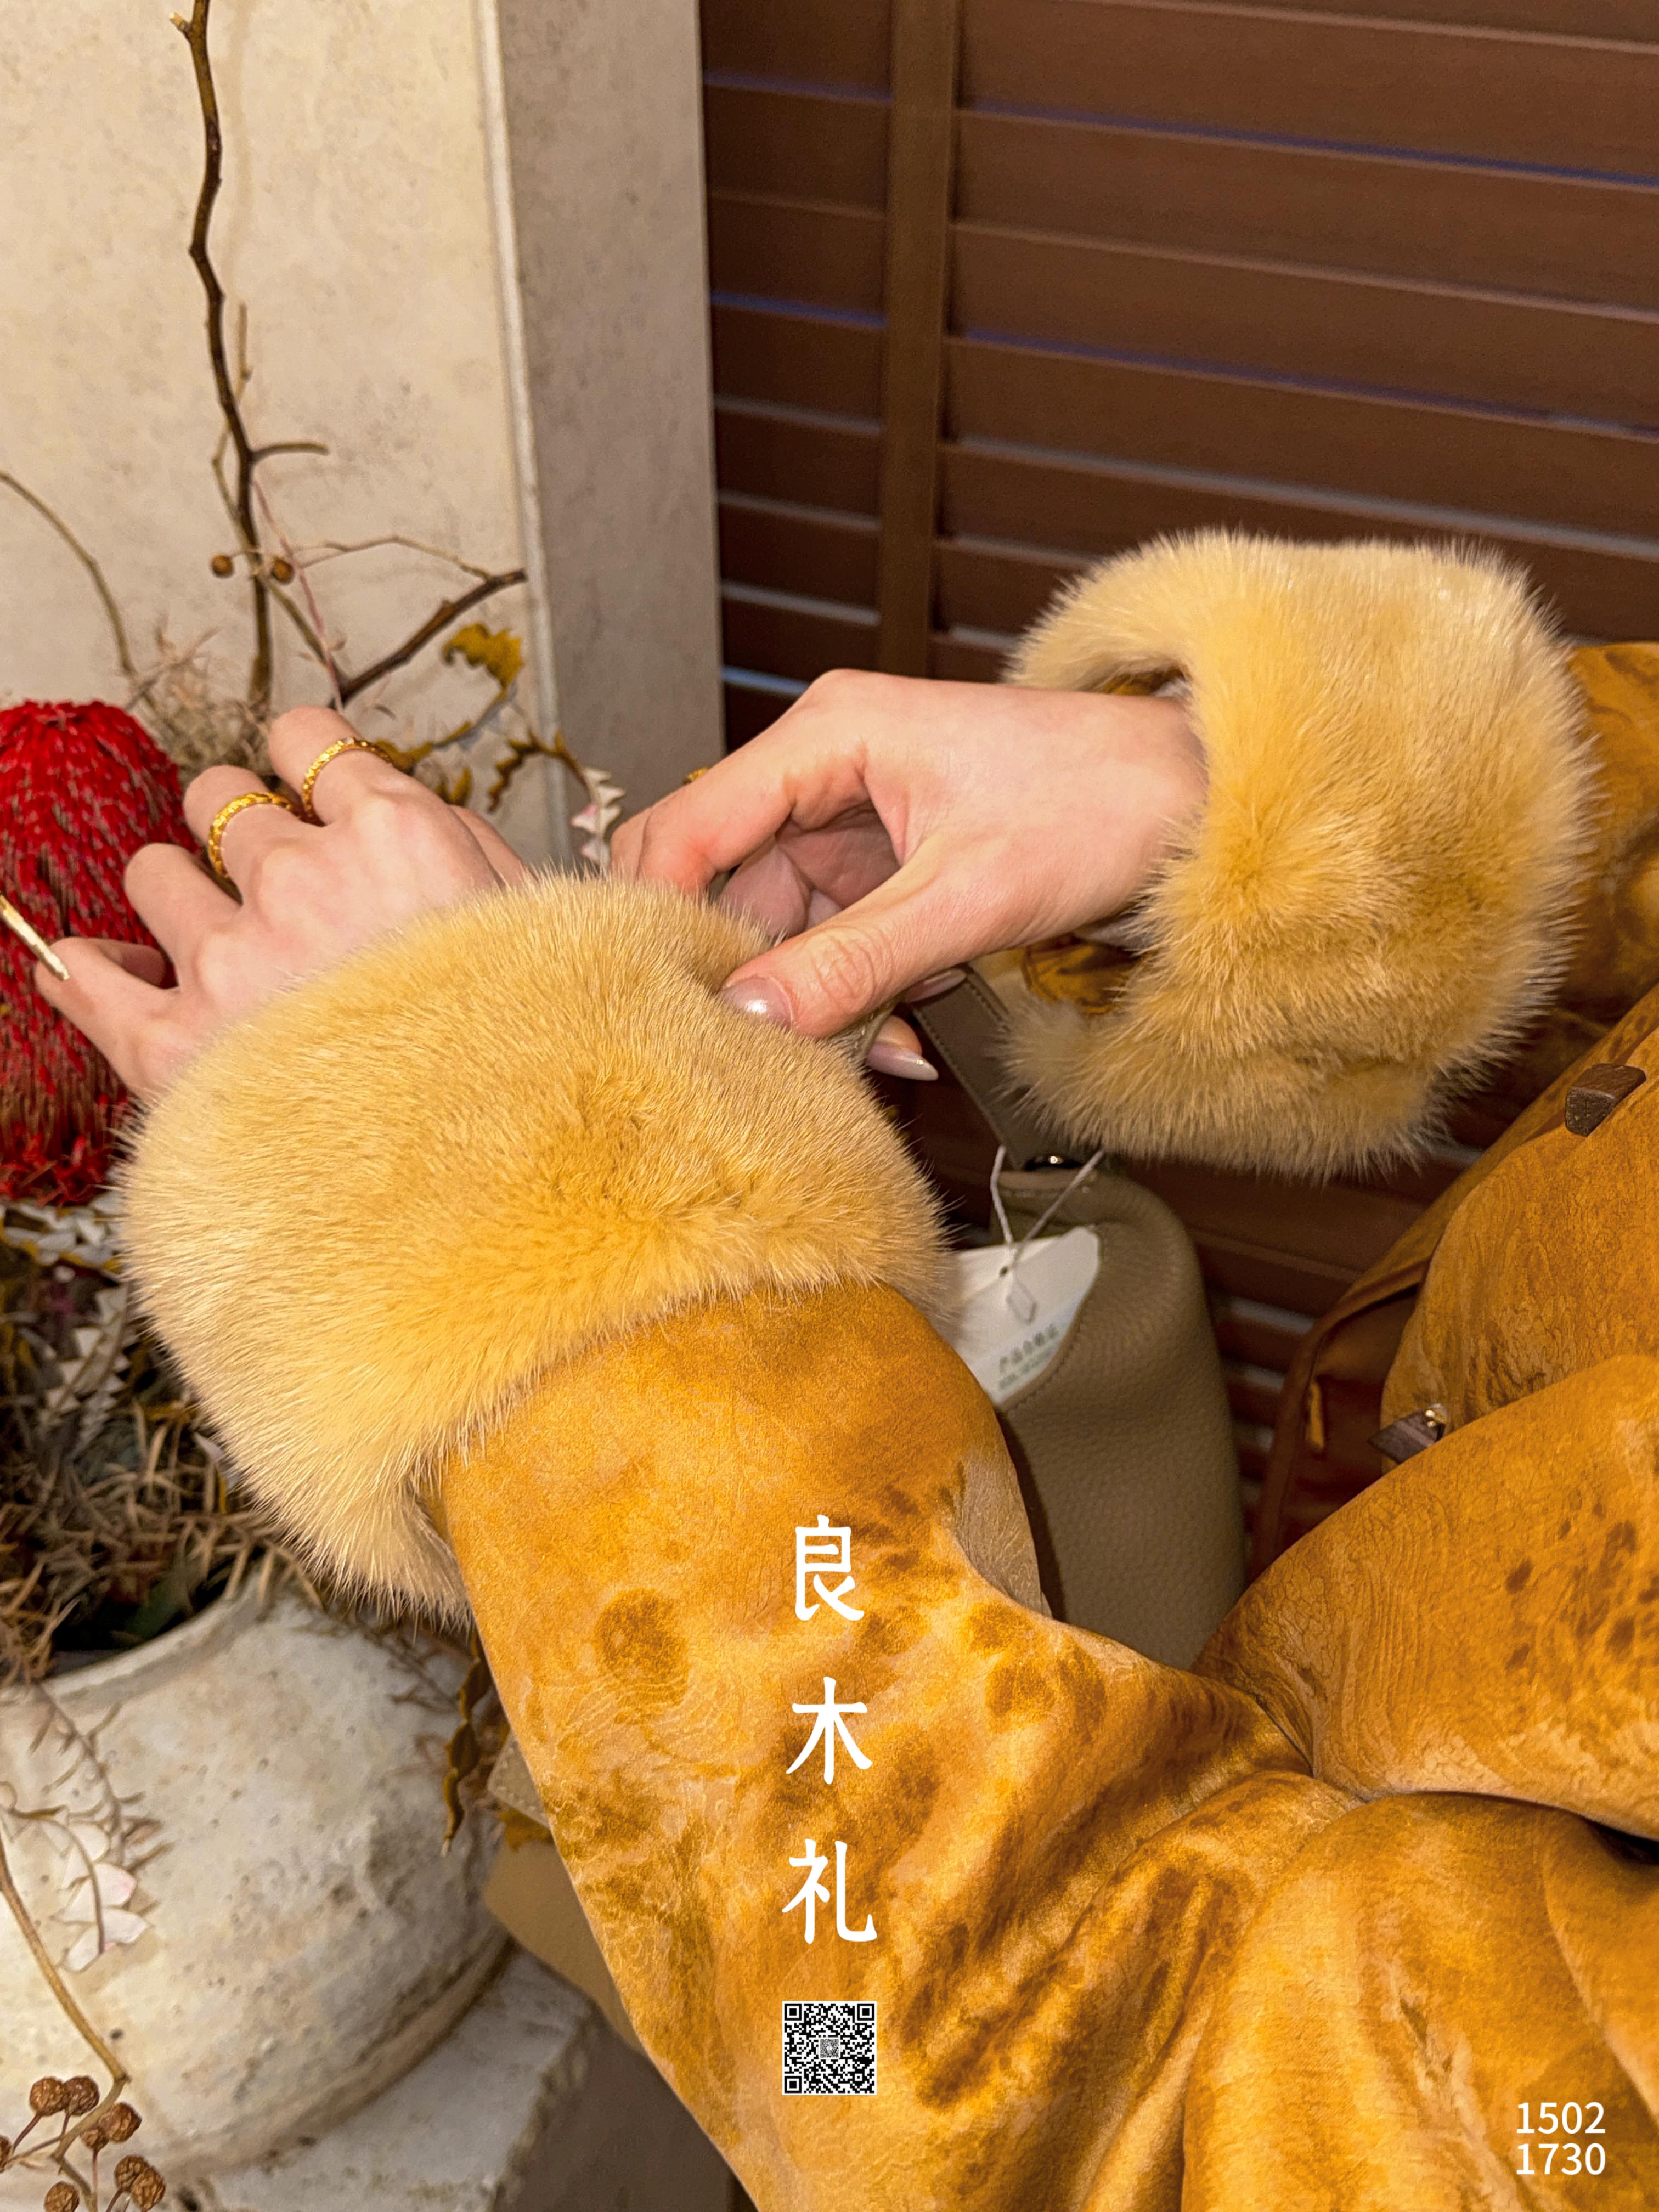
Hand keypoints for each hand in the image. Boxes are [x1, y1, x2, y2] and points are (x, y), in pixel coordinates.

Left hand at [34, 705, 526, 1101]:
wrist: (495, 1196)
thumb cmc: (537, 1067)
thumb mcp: (547, 930)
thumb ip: (471, 850)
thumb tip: (414, 810)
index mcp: (397, 836)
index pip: (305, 738)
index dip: (302, 763)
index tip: (307, 793)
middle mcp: (303, 879)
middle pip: (218, 799)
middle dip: (238, 833)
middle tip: (273, 887)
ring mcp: (229, 960)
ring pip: (152, 871)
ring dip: (179, 899)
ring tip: (218, 948)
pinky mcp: (170, 1046)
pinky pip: (84, 974)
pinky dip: (92, 968)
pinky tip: (114, 971)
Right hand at [612, 670, 1205, 1057]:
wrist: (1199, 803)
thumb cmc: (1100, 806)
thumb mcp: (970, 897)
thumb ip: (855, 963)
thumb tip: (749, 1019)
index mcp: (826, 735)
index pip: (689, 826)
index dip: (662, 916)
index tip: (657, 1002)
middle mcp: (823, 769)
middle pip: (728, 886)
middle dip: (753, 975)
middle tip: (777, 1052)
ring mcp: (853, 822)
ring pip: (784, 928)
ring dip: (819, 999)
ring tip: (883, 1050)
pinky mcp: (888, 867)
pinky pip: (838, 941)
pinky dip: (862, 994)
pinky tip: (909, 1033)